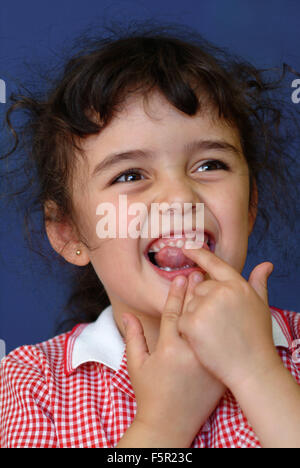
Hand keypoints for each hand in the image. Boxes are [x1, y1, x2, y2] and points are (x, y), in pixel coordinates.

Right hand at [122, 275, 224, 446]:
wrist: (169, 424)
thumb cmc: (150, 394)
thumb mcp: (136, 365)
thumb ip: (133, 337)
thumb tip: (126, 314)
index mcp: (167, 349)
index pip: (172, 312)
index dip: (175, 293)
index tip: (179, 277)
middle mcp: (190, 353)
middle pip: (195, 314)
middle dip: (196, 291)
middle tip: (199, 272)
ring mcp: (207, 362)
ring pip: (211, 325)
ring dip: (211, 304)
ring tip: (213, 286)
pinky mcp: (218, 371)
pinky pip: (222, 343)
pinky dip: (223, 327)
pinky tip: (224, 314)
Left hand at [177, 248, 281, 391]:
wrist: (252, 370)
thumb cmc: (257, 339)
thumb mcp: (261, 306)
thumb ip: (259, 283)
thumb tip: (266, 264)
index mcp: (237, 285)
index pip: (215, 264)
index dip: (199, 254)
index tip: (187, 248)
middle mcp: (221, 292)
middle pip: (199, 288)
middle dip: (203, 302)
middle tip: (217, 323)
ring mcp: (205, 307)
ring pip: (189, 304)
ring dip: (195, 317)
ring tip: (213, 334)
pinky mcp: (191, 323)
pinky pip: (181, 321)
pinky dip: (187, 331)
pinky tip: (202, 341)